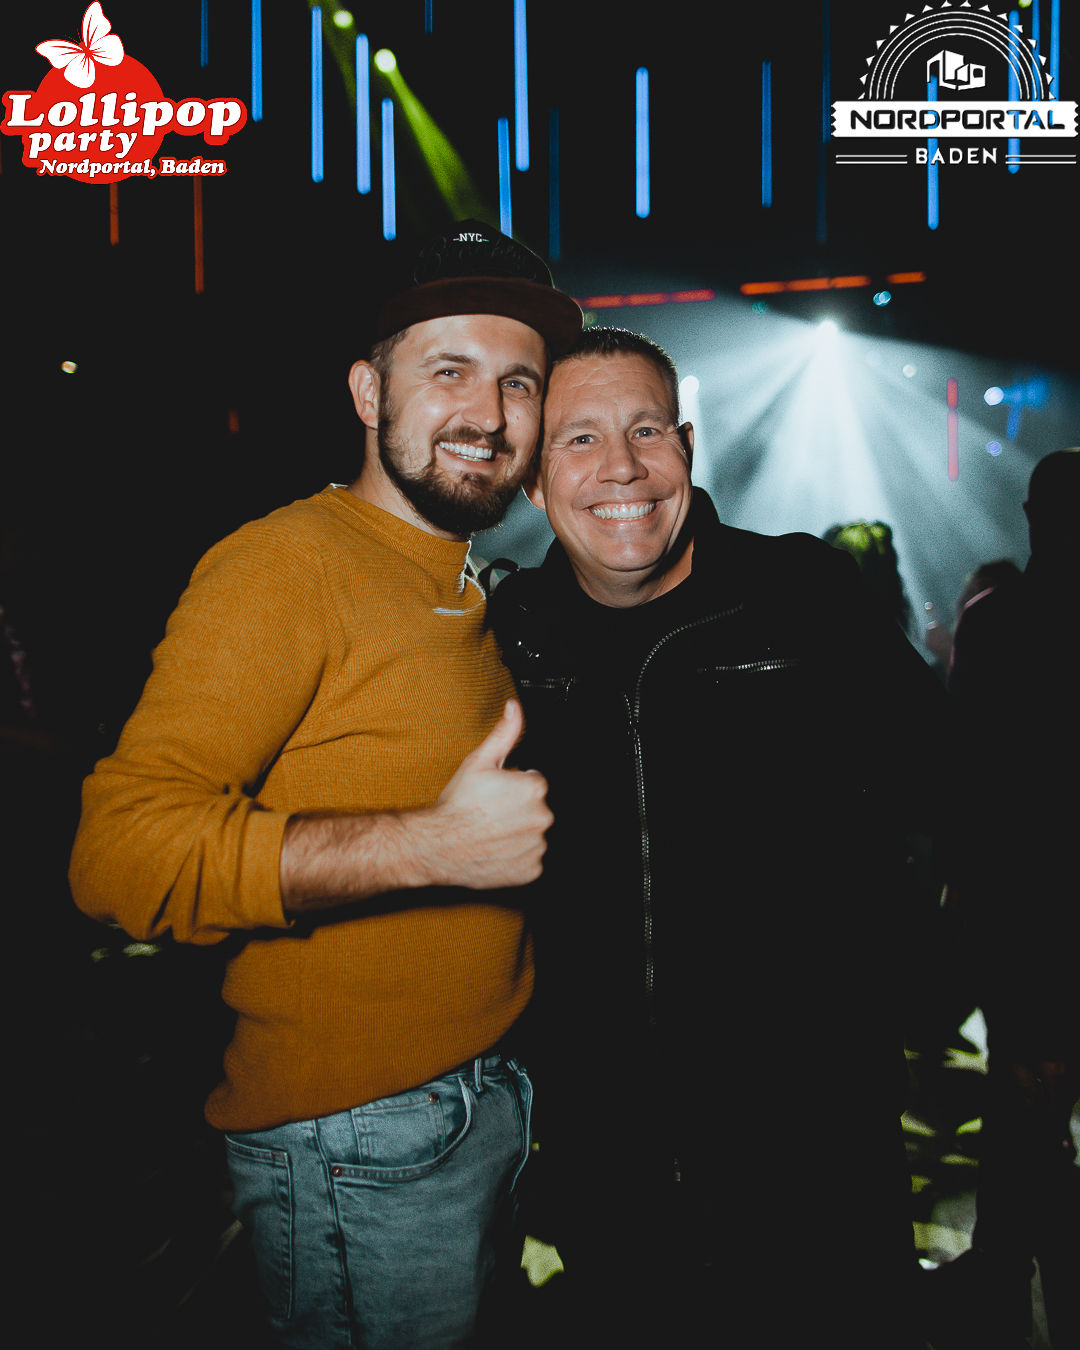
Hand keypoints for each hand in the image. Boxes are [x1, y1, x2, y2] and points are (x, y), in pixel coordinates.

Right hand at [425, 700, 552, 888]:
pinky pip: (529, 860)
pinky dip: (516, 857)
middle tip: (490, 813)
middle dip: (517, 810)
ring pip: (532, 835)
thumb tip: (515, 708)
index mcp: (534, 788)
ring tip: (490, 832)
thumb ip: (504, 733)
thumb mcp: (478, 761)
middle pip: (535, 809)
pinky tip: (495, 850)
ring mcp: (537, 846)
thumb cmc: (456, 805)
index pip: (533, 783)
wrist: (436, 845)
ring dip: (517, 834)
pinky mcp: (530, 870)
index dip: (512, 787)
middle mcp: (541, 817)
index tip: (494, 795)